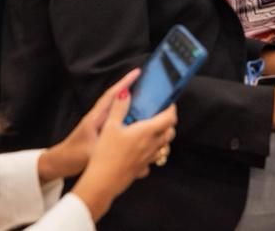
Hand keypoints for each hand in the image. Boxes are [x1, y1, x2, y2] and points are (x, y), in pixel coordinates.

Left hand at [40, 70, 139, 181]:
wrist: (60, 163)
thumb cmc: (74, 156)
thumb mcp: (92, 151)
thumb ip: (107, 143)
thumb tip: (128, 137)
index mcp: (95, 118)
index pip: (112, 95)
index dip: (125, 83)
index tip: (137, 71)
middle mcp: (98, 116)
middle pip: (115, 97)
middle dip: (129, 86)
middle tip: (146, 80)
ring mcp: (99, 122)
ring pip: (116, 105)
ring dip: (129, 98)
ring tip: (146, 94)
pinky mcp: (100, 129)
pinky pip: (116, 115)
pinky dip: (127, 111)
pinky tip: (137, 115)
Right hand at [63, 74, 176, 221]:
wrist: (103, 182)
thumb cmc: (106, 153)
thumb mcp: (109, 126)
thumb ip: (119, 107)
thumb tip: (125, 92)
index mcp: (147, 132)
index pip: (169, 118)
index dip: (172, 110)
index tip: (168, 104)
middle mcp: (152, 145)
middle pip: (170, 132)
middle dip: (169, 123)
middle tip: (161, 116)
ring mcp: (148, 158)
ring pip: (164, 146)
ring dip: (163, 137)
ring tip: (153, 131)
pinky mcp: (142, 168)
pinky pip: (154, 158)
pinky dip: (154, 152)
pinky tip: (144, 149)